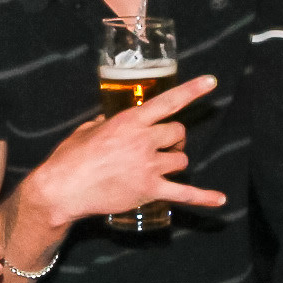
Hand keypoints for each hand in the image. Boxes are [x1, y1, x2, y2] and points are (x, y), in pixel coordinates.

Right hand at [30, 75, 226, 225]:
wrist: (62, 188)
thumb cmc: (70, 158)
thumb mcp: (87, 130)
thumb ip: (105, 123)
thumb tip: (108, 121)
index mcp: (130, 121)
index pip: (168, 102)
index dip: (192, 90)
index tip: (211, 82)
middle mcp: (144, 141)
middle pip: (178, 133)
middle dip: (173, 139)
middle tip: (162, 145)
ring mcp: (149, 166)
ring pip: (181, 160)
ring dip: (175, 161)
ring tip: (160, 166)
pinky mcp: (150, 190)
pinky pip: (185, 194)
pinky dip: (204, 198)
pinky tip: (220, 200)